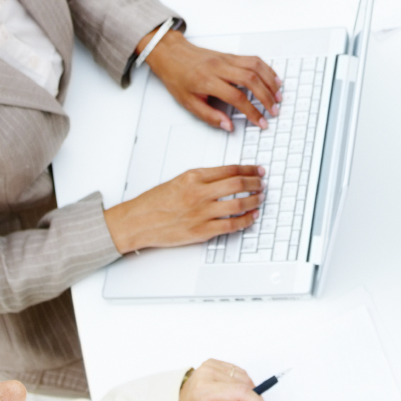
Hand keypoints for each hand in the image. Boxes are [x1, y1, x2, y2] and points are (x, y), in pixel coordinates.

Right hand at [104, 166, 265, 254]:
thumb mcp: (179, 181)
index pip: (230, 169)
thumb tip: (227, 178)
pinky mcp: (201, 231)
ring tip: (260, 198)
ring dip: (254, 200)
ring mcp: (201, 213)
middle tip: (262, 183)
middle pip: (238, 184)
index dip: (249, 169)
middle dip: (255, 183)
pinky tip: (251, 217)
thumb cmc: (154, 202)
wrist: (138, 221)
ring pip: (238, 204)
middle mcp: (199, 193)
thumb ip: (202, 179)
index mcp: (193, 177)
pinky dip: (245, 221)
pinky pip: (231, 225)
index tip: (258, 170)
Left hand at [145, 30, 279, 130]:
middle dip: (266, 97)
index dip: (252, 112)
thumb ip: (209, 116)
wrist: (171, 54)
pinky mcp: (231, 55)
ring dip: (270, 82)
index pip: (236, 97)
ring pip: (255, 67)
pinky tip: (273, 78)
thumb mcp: (188, 103)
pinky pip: (253, 59)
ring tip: (278, 96)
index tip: (260, 122)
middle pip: (250, 80)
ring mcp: (226, 59)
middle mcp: (219, 68)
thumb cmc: (178, 77)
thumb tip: (228, 126)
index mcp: (207, 81)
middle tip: (274, 110)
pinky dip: (267, 69)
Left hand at [179, 358, 272, 400]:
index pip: (239, 393)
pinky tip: (239, 396)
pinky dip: (243, 385)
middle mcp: (207, 374)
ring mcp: (210, 366)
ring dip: (251, 393)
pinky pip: (238, 372)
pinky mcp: (213, 363)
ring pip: (244, 377)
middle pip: (244, 385)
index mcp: (204, 391)